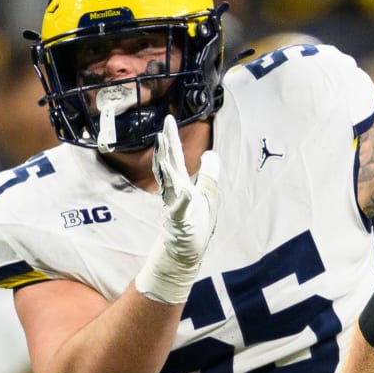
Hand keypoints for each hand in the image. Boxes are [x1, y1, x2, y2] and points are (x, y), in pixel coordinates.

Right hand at [134, 115, 221, 303]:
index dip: (173, 140)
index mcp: (181, 184)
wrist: (186, 252)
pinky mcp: (180, 222)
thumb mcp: (208, 195)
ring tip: (166, 150)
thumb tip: (211, 153)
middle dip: (167, 148)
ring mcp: (175, 206)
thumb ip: (208, 174)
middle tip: (163, 129)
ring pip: (170, 184)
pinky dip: (183, 202)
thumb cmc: (196, 223)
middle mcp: (175, 192)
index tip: (168, 120)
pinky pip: (181, 211)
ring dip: (168, 167)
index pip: (176, 158)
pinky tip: (187, 192)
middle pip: (169, 166)